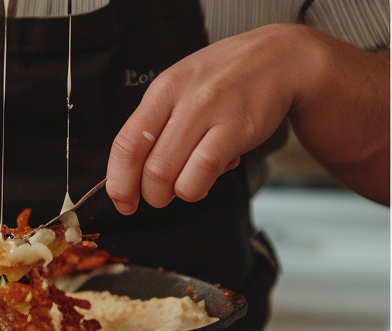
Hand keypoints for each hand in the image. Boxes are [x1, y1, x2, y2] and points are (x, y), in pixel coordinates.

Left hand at [106, 24, 313, 213]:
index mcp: (163, 90)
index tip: (123, 200)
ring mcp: (209, 111)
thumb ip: (157, 127)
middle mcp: (183, 98)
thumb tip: (130, 176)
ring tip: (187, 182)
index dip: (119, 182)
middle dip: (151, 194)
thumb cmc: (228, 80)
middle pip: (147, 168)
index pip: (125, 144)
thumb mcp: (183, 90)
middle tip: (163, 193)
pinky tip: (206, 178)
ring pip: (168, 176)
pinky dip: (197, 188)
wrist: (283, 58)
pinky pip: (200, 175)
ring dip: (173, 193)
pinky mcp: (235, 128)